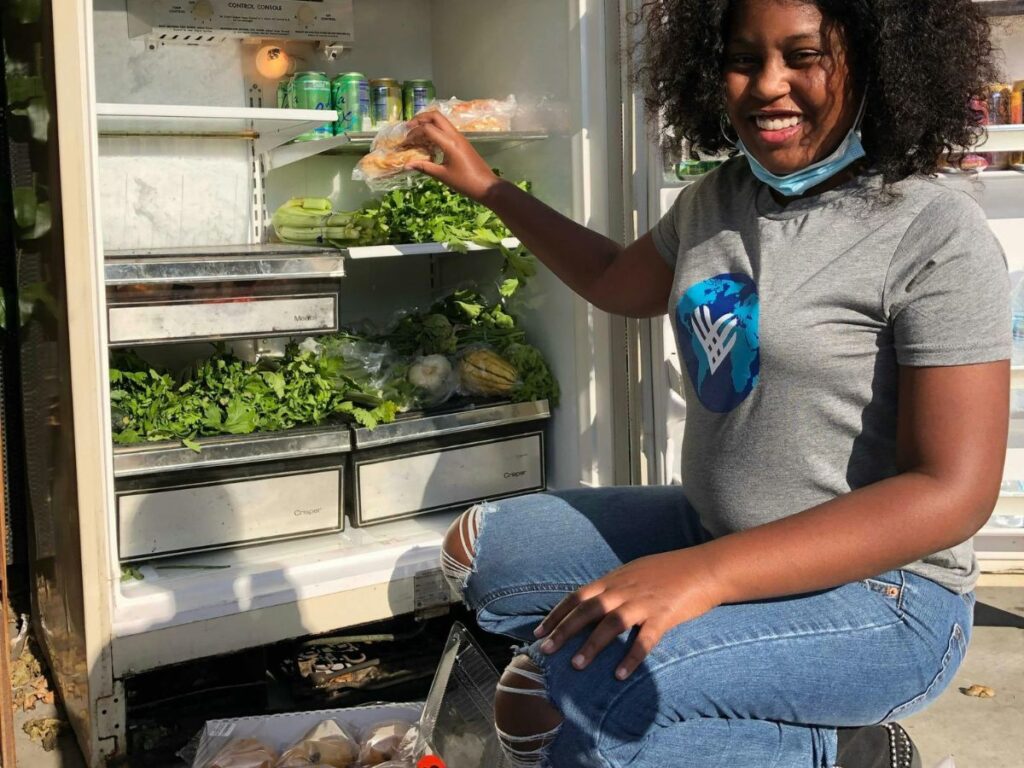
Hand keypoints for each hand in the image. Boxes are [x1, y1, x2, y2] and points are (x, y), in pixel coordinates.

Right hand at [403, 111, 501, 201]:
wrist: (486, 186)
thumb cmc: (465, 182)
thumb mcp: (442, 175)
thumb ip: (424, 167)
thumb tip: (406, 165)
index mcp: (450, 143)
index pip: (427, 128)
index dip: (413, 133)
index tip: (405, 142)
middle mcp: (455, 135)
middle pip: (435, 116)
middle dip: (420, 118)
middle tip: (408, 127)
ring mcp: (460, 137)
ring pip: (441, 121)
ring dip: (428, 123)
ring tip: (416, 133)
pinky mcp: (462, 141)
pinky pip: (446, 129)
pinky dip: (435, 130)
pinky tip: (428, 142)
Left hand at [534, 549, 723, 679]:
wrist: (704, 567)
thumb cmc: (668, 571)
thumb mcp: (634, 572)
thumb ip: (613, 586)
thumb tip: (592, 602)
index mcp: (614, 579)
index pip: (577, 597)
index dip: (557, 614)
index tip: (538, 632)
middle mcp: (623, 590)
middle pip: (587, 611)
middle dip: (563, 631)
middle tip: (545, 650)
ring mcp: (643, 602)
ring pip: (611, 624)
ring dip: (592, 645)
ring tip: (576, 666)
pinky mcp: (664, 615)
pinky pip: (645, 639)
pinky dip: (631, 657)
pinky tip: (619, 674)